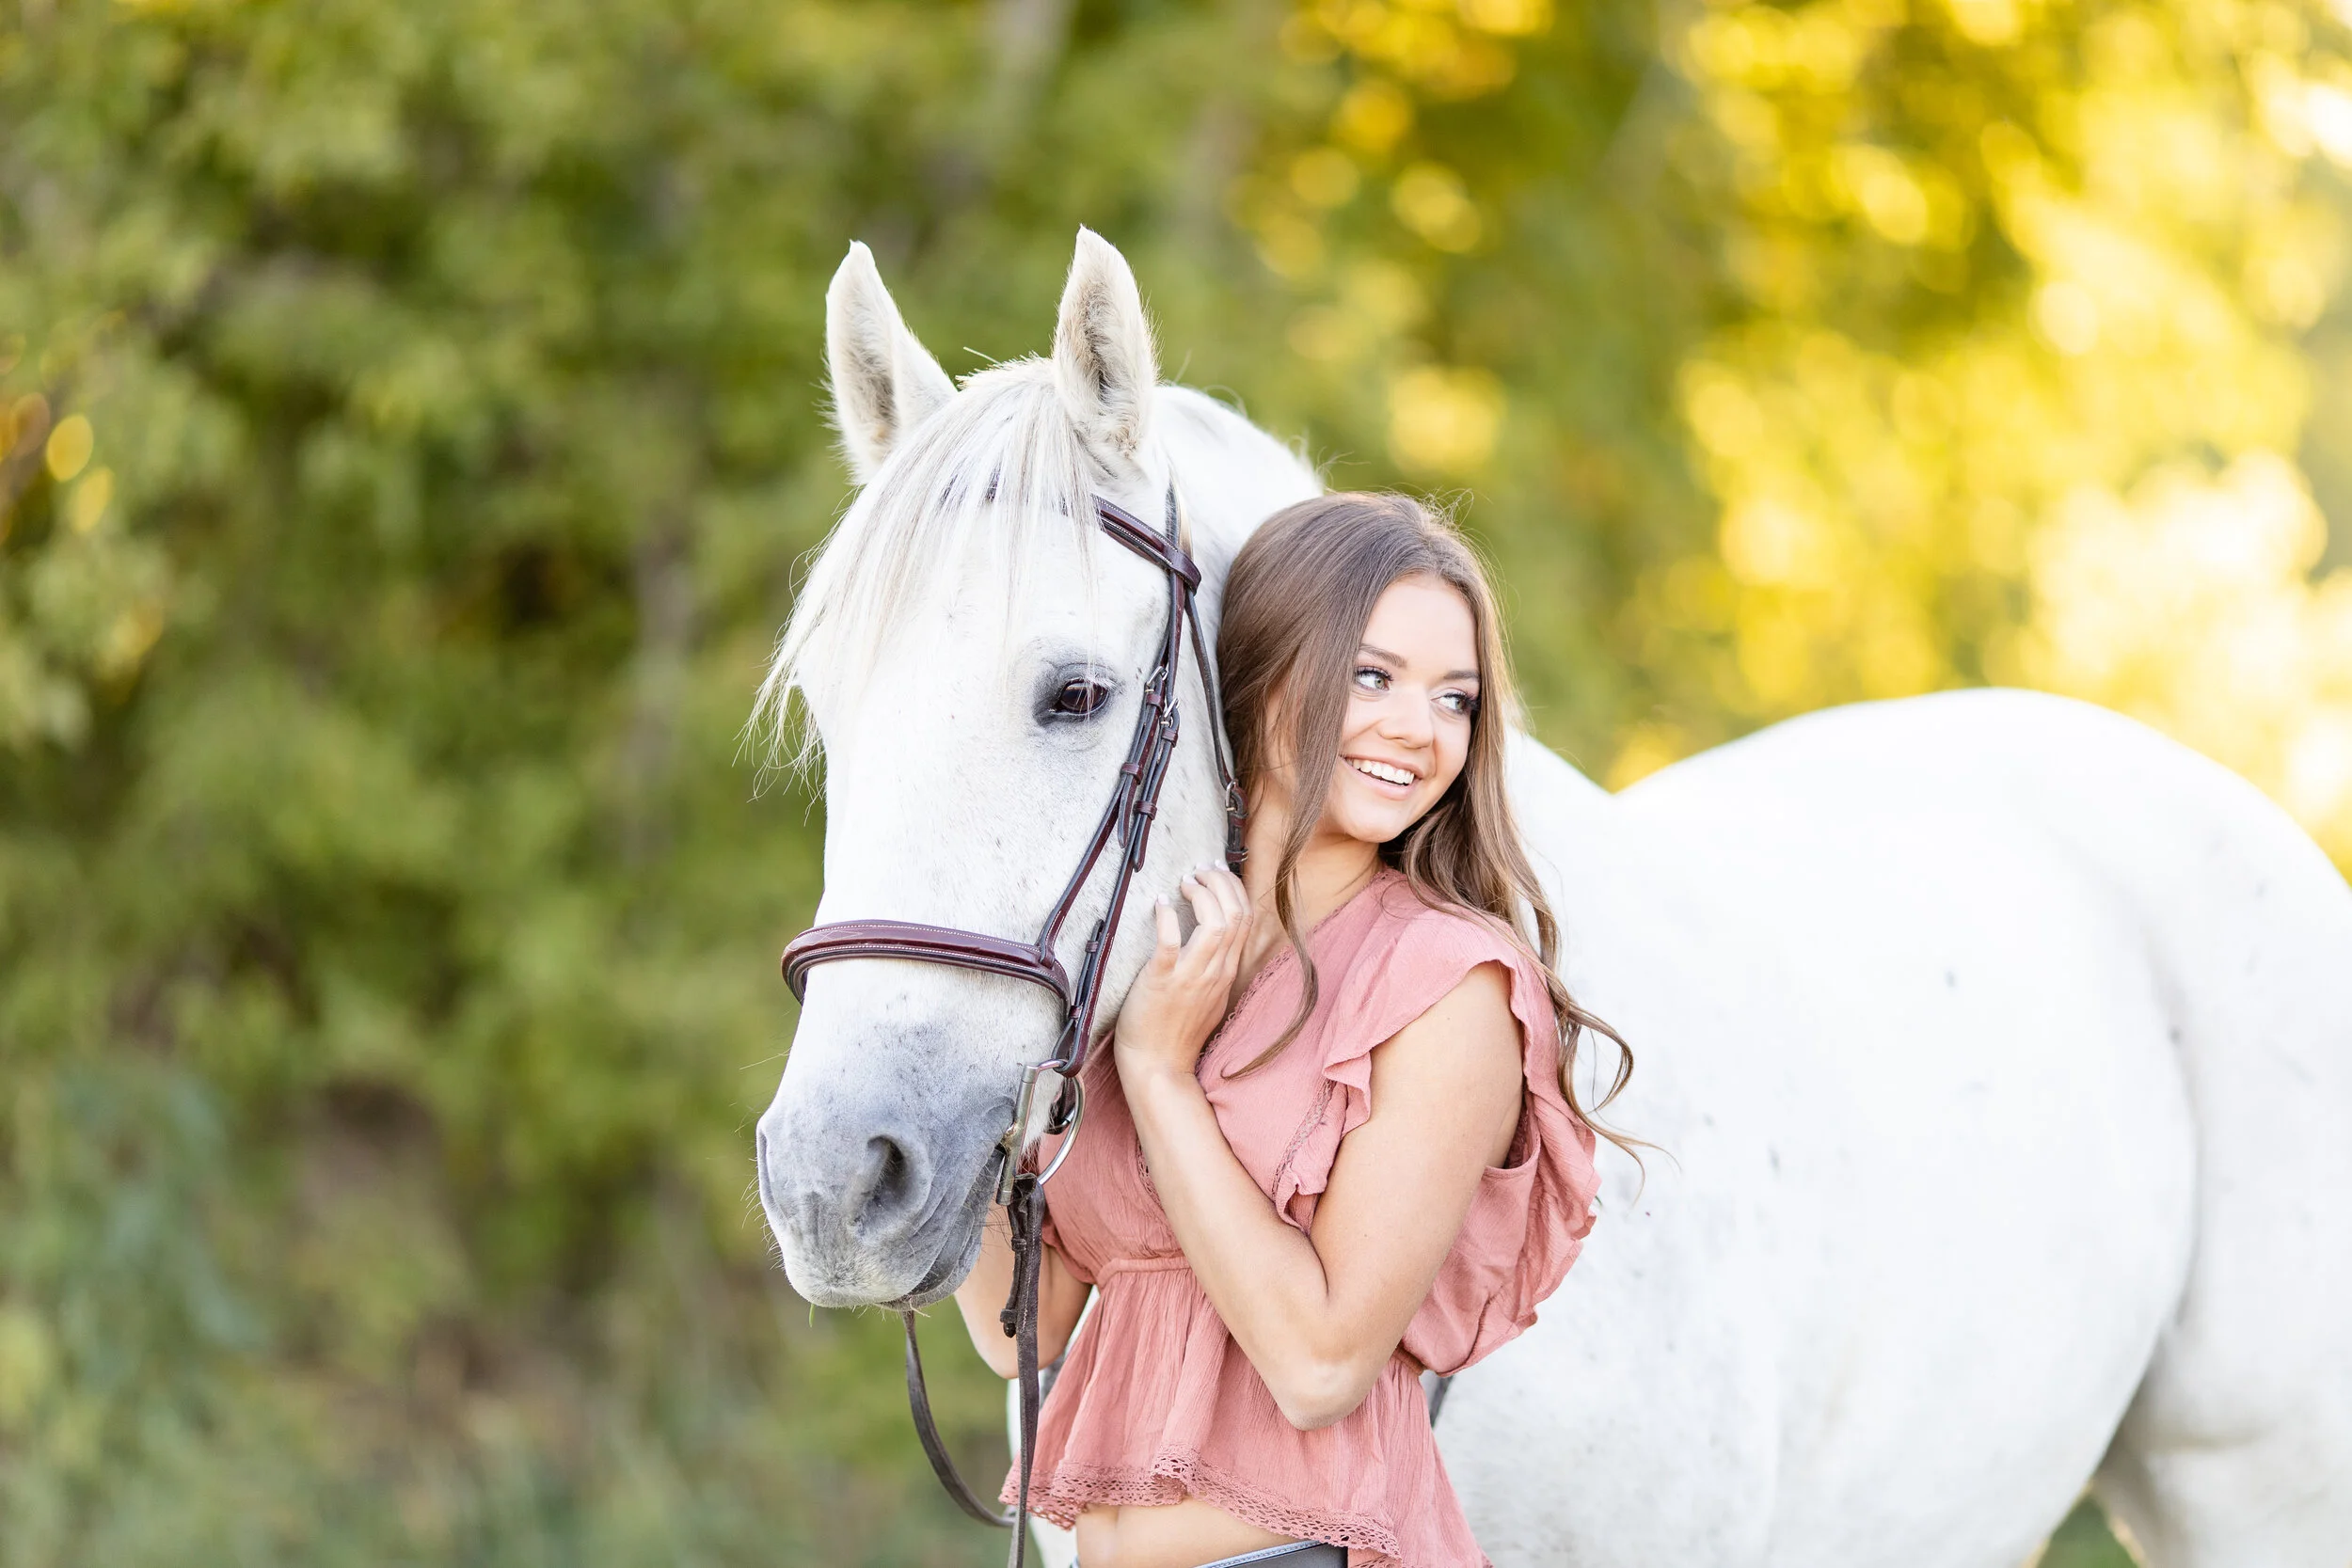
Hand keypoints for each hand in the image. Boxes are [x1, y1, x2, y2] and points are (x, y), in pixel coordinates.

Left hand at [1113, 866, 1252, 1087]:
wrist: (1158, 1065)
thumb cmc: (1177, 1031)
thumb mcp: (1210, 997)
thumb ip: (1216, 967)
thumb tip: (1214, 937)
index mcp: (1227, 972)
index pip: (1245, 919)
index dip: (1234, 889)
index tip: (1216, 873)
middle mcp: (1215, 972)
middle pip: (1234, 914)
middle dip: (1220, 882)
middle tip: (1199, 870)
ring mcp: (1191, 977)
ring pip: (1214, 924)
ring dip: (1201, 894)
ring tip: (1184, 881)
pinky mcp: (1162, 981)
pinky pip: (1170, 942)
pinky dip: (1167, 916)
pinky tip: (1160, 902)